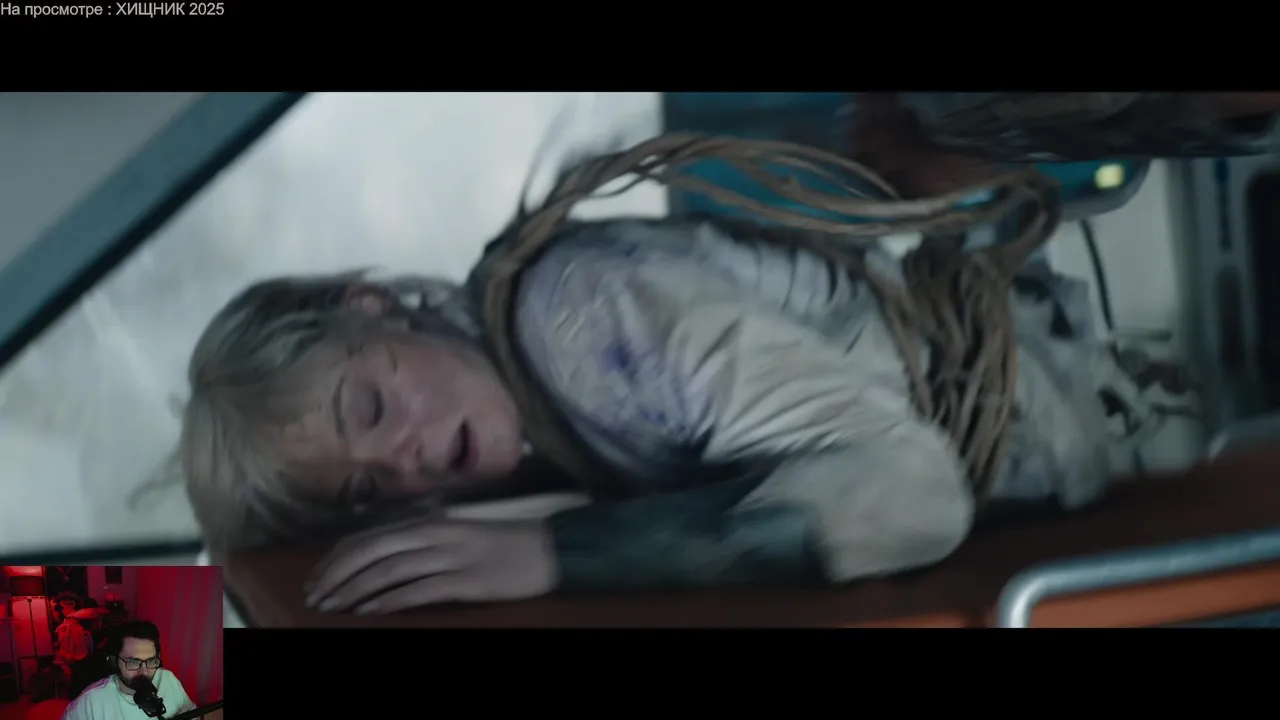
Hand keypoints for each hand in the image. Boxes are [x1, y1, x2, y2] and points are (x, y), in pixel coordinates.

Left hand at [305, 517, 557, 613]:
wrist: (548, 550)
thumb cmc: (501, 544)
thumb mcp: (456, 534)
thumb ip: (422, 542)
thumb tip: (381, 558)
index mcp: (430, 522)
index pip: (369, 536)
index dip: (337, 557)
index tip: (316, 578)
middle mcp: (435, 535)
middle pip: (371, 551)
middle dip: (336, 575)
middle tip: (314, 597)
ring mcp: (451, 558)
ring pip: (389, 570)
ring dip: (354, 590)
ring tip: (332, 607)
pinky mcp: (466, 582)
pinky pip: (418, 590)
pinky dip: (389, 601)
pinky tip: (368, 612)